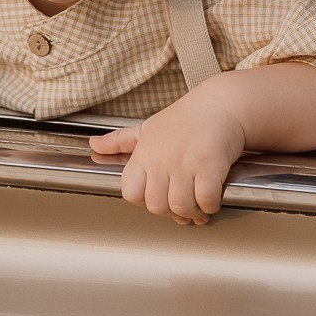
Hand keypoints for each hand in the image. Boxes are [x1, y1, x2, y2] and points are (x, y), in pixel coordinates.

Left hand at [90, 95, 248, 225]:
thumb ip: (120, 141)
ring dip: (192, 211)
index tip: (160, 195)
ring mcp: (186, 162)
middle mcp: (161, 159)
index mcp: (144, 154)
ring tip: (199, 204)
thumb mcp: (147, 128)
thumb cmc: (185, 118)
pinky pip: (206, 199)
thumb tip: (94, 145)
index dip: (145, 201)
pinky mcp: (210, 164)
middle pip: (156, 206)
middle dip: (171, 211)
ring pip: (180, 206)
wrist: (221, 103)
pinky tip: (213, 197)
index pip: (130, 193)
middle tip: (183, 204)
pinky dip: (211, 205)